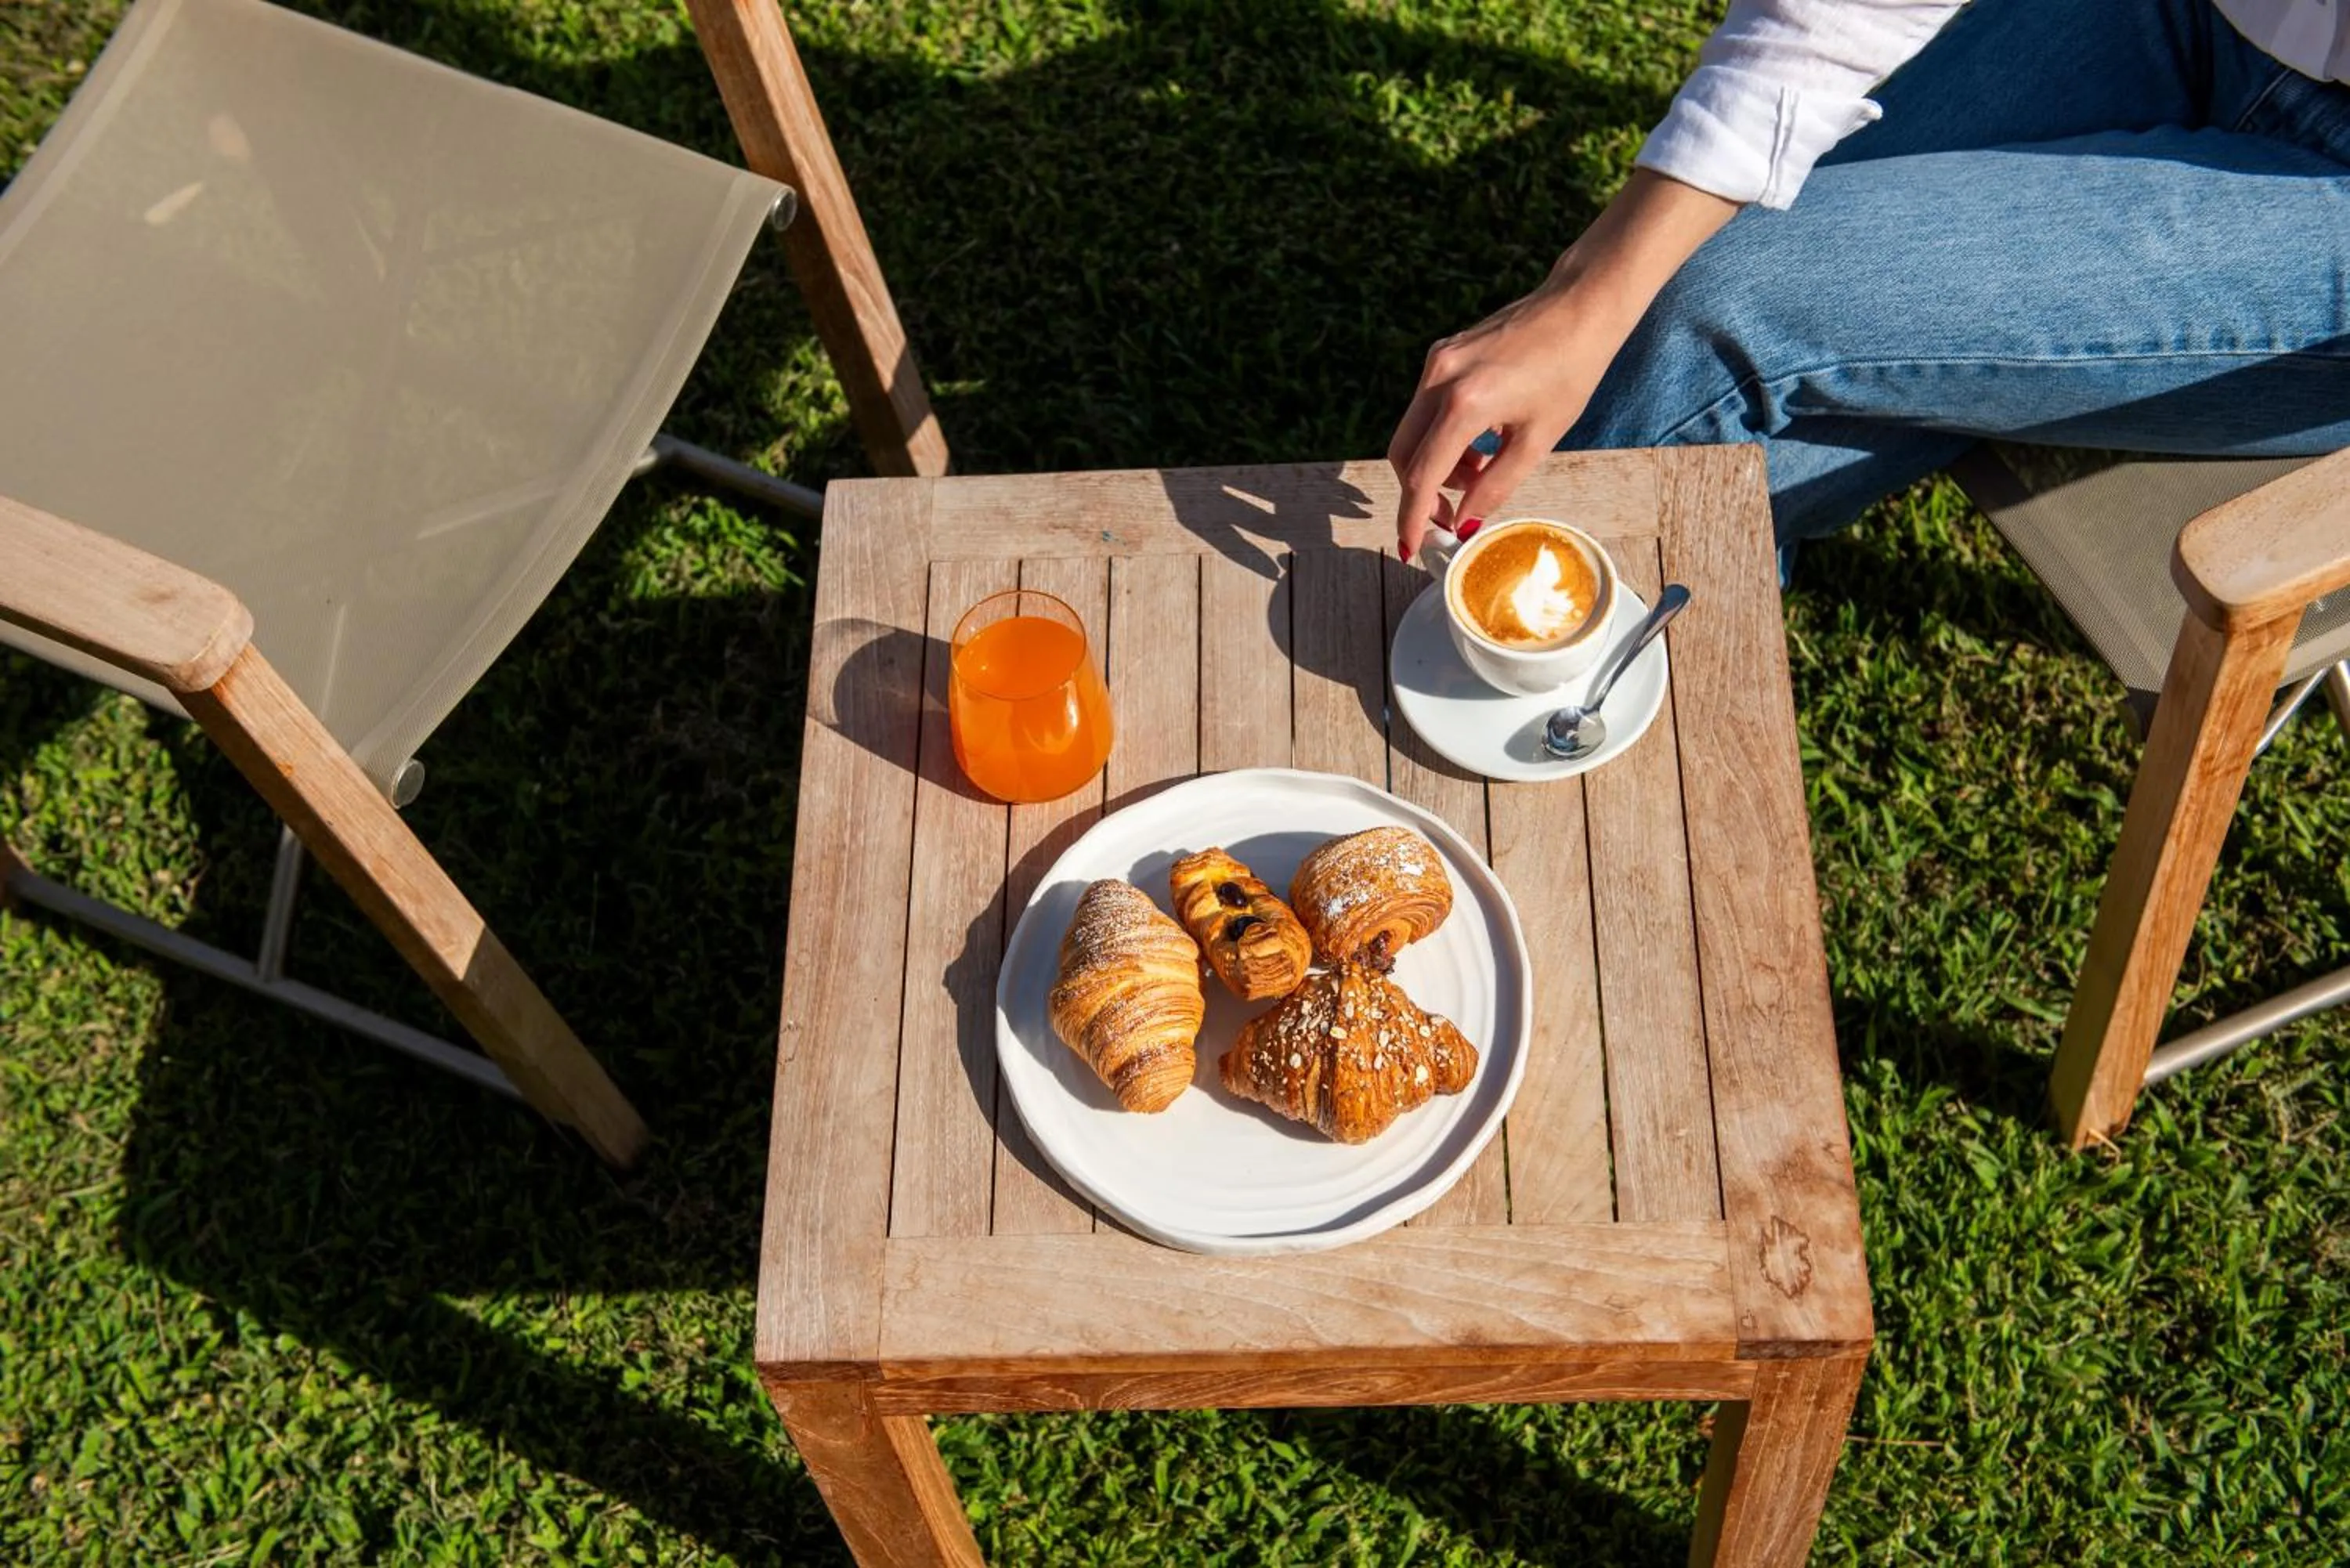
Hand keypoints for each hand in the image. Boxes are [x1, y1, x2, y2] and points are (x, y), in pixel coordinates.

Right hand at [1387, 172, 1741, 560]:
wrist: (1581, 307)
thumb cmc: (1570, 370)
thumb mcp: (1538, 440)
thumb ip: (1496, 487)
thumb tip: (1465, 524)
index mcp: (1465, 403)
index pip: (1422, 475)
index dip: (1413, 518)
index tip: (1410, 547)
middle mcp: (1440, 378)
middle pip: (1404, 454)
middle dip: (1420, 492)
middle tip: (1451, 515)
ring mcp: (1437, 361)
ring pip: (1412, 431)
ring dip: (1436, 464)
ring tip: (1479, 472)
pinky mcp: (1442, 353)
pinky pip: (1426, 408)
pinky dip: (1443, 436)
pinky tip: (1479, 442)